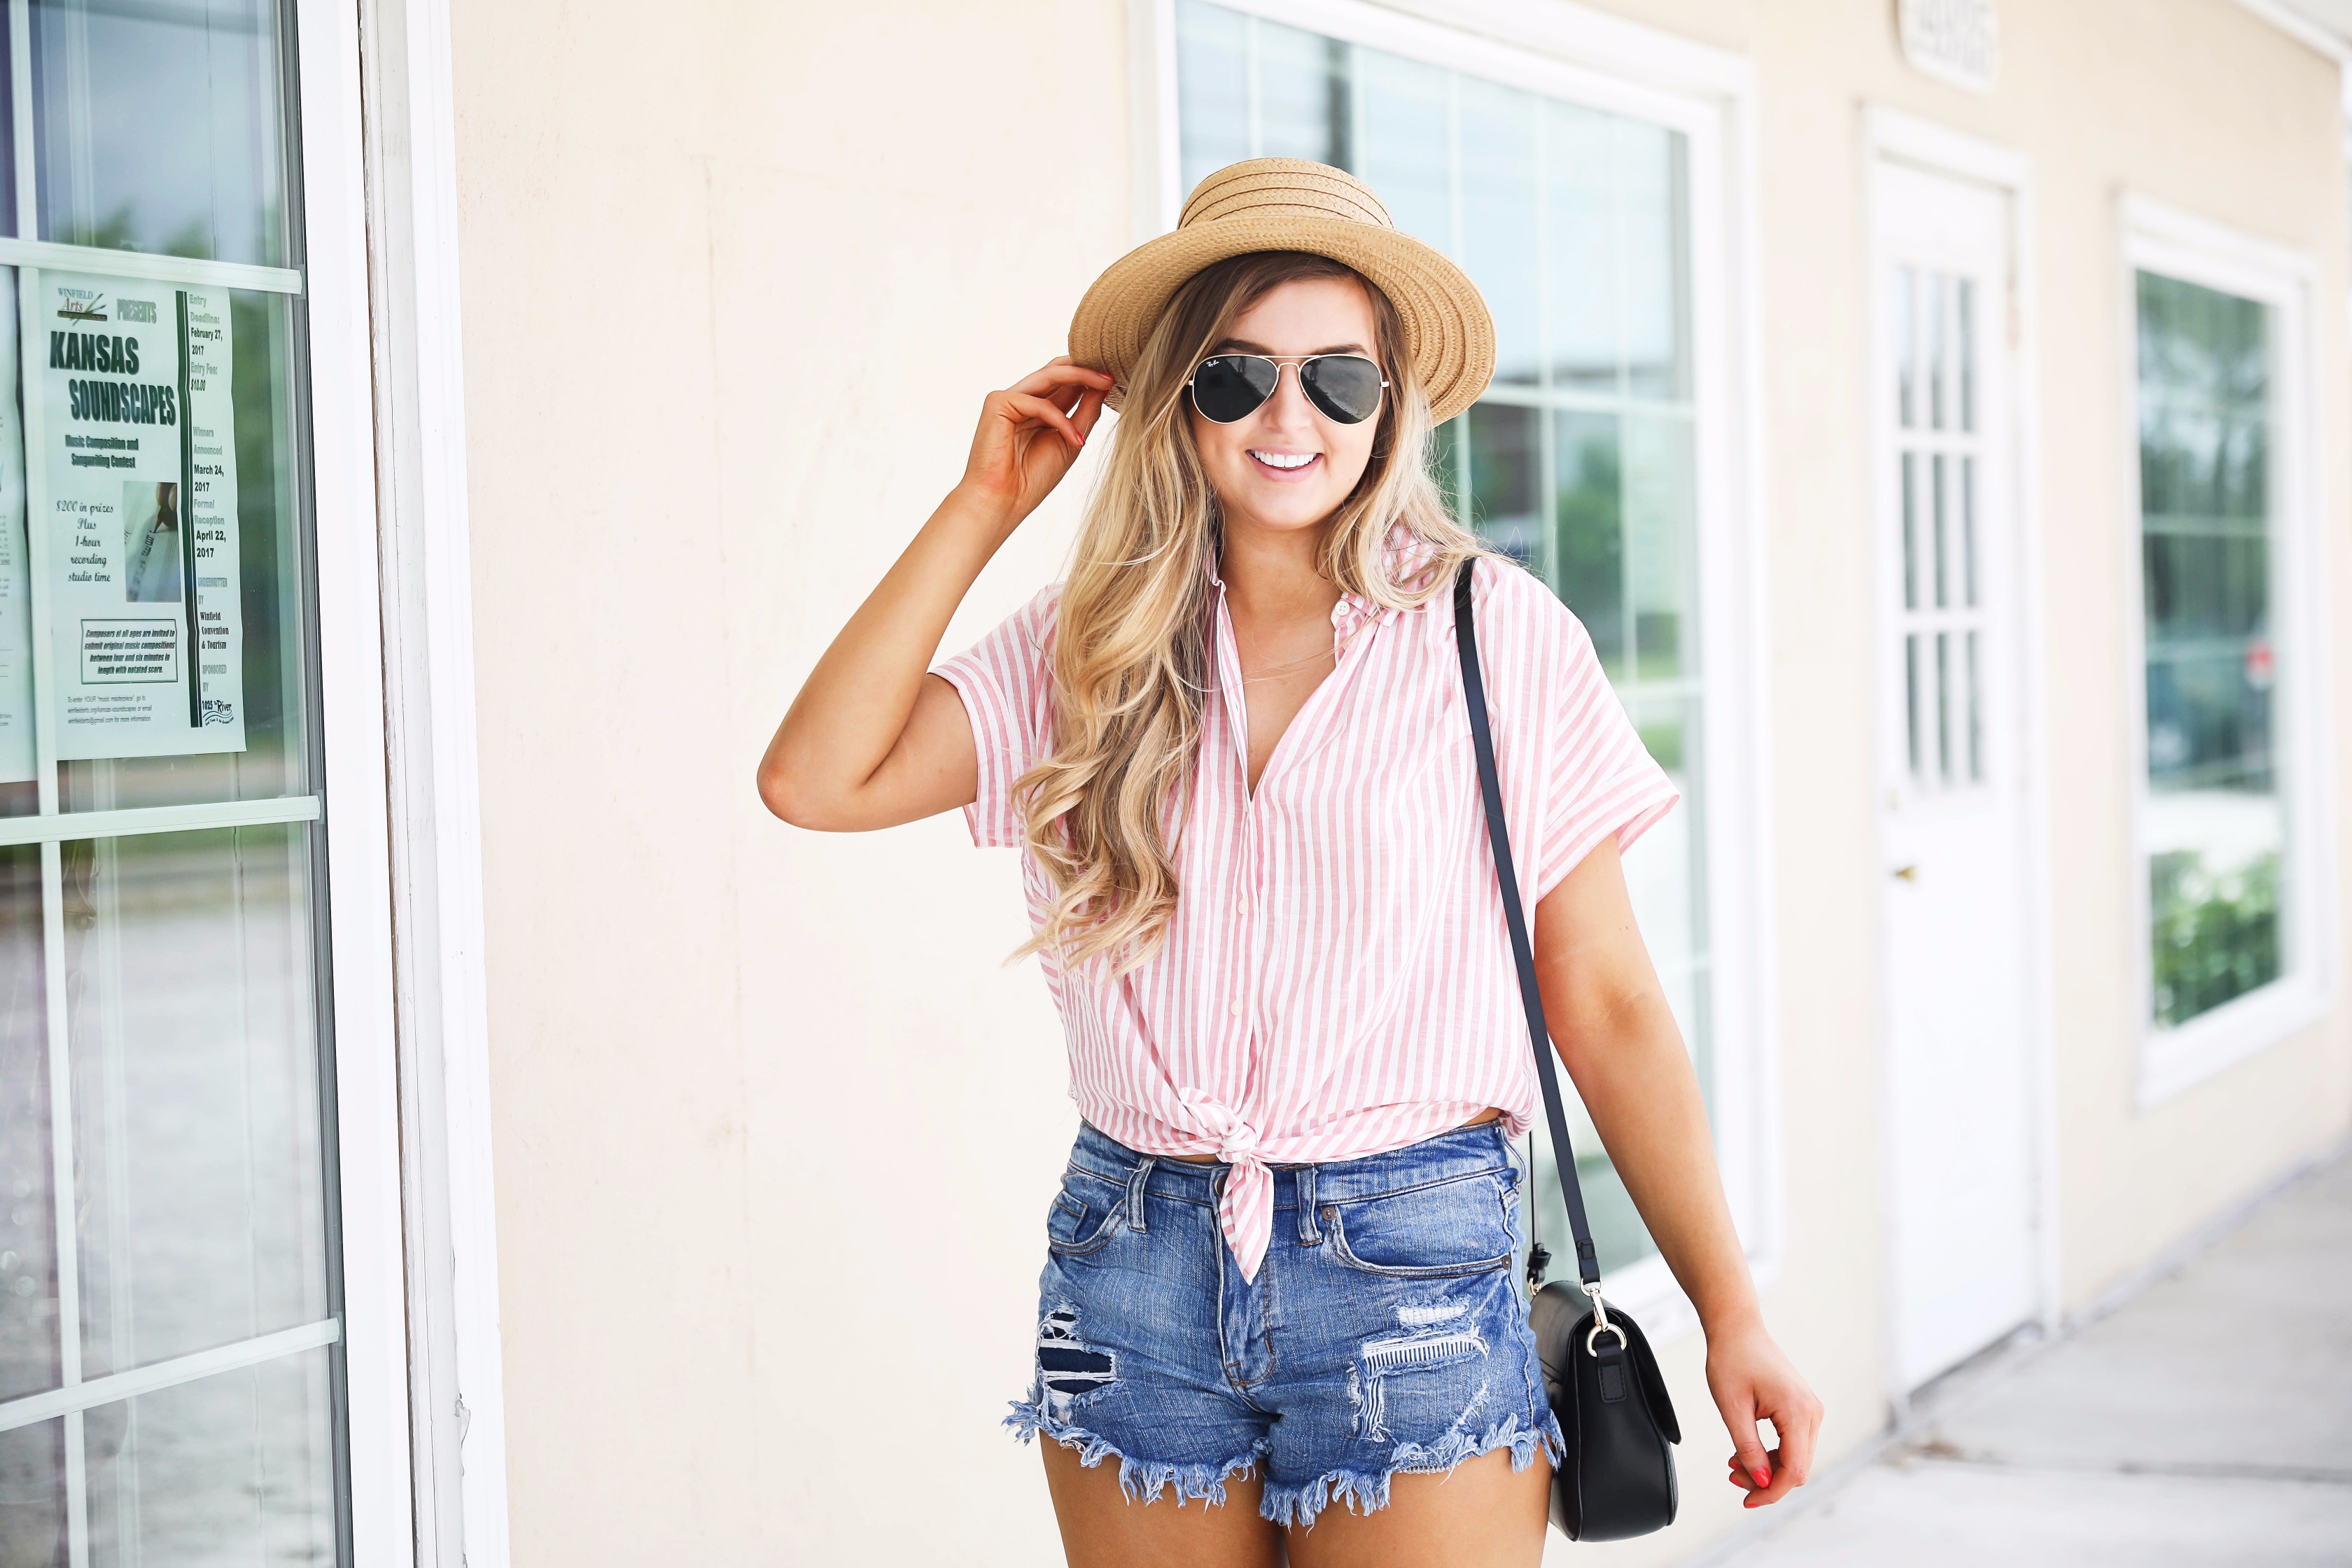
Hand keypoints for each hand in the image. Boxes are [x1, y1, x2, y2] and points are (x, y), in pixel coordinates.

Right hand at [956, 357, 1112, 531]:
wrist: (1005, 502)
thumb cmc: (1033, 478)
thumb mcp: (1071, 441)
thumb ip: (1085, 412)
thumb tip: (1105, 385)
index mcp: (1038, 408)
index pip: (1066, 380)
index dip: (1090, 375)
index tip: (1116, 378)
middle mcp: (1023, 398)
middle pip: (1057, 369)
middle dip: (1087, 367)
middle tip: (1113, 371)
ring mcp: (1008, 398)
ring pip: (1049, 374)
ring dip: (1081, 377)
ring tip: (1105, 384)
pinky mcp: (998, 403)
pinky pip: (1039, 403)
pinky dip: (1061, 421)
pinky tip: (1075, 440)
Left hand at [1705, 1316, 1821, 1509]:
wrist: (1737, 1329)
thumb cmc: (1732, 1359)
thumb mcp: (1733, 1409)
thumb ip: (1749, 1448)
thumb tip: (1761, 1481)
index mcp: (1798, 1412)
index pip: (1793, 1470)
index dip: (1771, 1491)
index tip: (1746, 1500)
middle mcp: (1812, 1412)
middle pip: (1797, 1467)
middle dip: (1765, 1480)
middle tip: (1732, 1477)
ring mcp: (1810, 1410)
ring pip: (1795, 1458)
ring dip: (1767, 1468)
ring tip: (1734, 1465)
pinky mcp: (1802, 1409)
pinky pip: (1792, 1443)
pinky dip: (1771, 1454)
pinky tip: (1745, 1454)